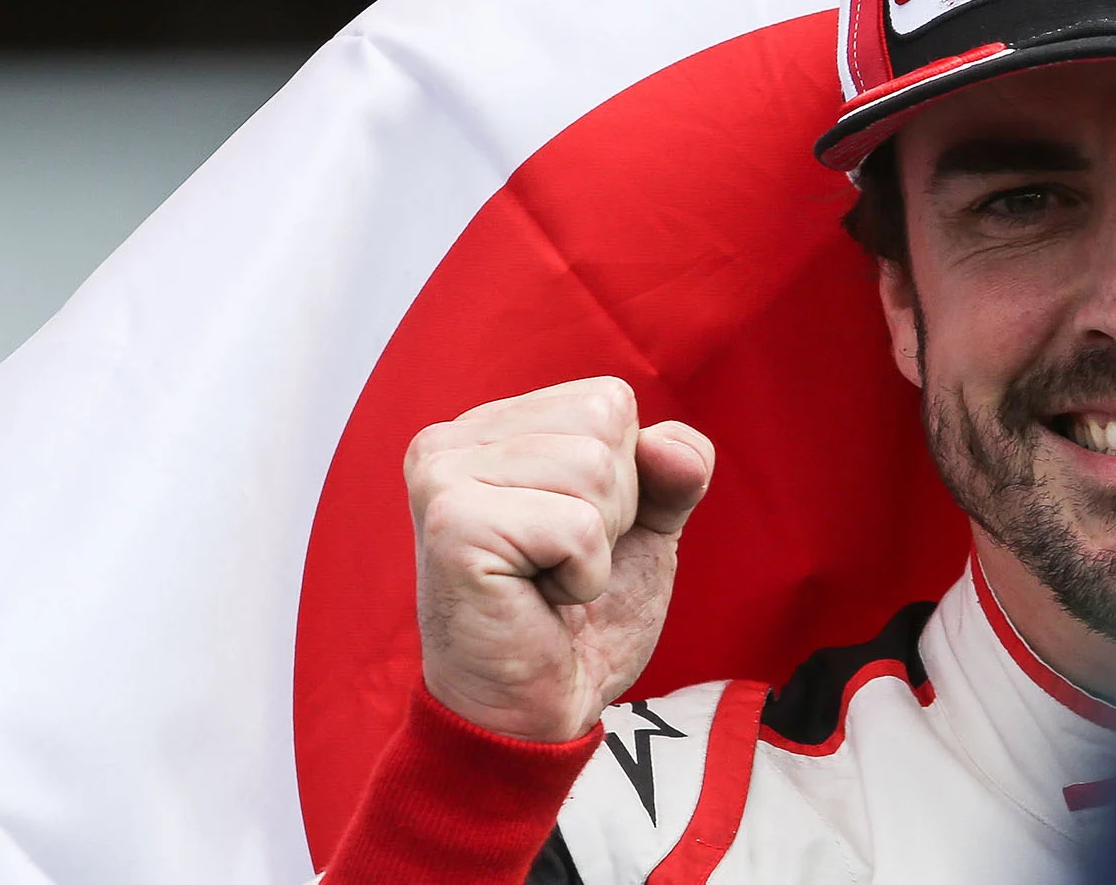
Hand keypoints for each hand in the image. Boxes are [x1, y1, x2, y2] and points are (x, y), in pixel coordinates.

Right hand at [406, 376, 714, 741]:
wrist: (532, 716)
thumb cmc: (577, 620)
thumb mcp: (644, 528)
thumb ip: (672, 471)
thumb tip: (668, 446)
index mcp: (488, 428)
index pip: (608, 399)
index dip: (627, 477)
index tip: (573, 534)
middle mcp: (451, 441)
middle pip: (605, 423)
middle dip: (613, 508)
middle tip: (560, 563)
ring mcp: (443, 477)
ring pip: (595, 469)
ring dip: (596, 545)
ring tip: (547, 581)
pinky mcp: (453, 526)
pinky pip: (576, 527)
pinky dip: (583, 577)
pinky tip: (539, 601)